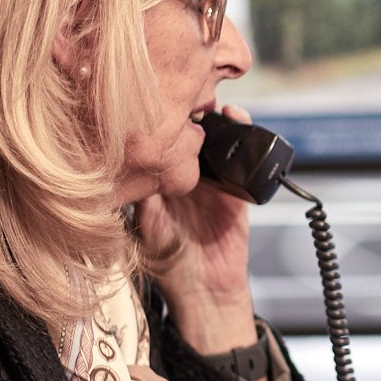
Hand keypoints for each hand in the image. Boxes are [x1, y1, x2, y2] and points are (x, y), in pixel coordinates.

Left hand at [136, 103, 257, 354]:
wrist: (203, 288)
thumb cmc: (167, 262)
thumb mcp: (145, 224)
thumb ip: (142, 195)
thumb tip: (135, 163)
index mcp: (161, 181)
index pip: (161, 142)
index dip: (162, 119)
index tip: (161, 97)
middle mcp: (187, 176)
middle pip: (191, 134)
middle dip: (192, 111)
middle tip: (192, 93)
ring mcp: (213, 181)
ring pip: (218, 140)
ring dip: (220, 119)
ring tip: (218, 105)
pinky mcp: (237, 190)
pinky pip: (244, 158)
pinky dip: (244, 136)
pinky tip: (237, 121)